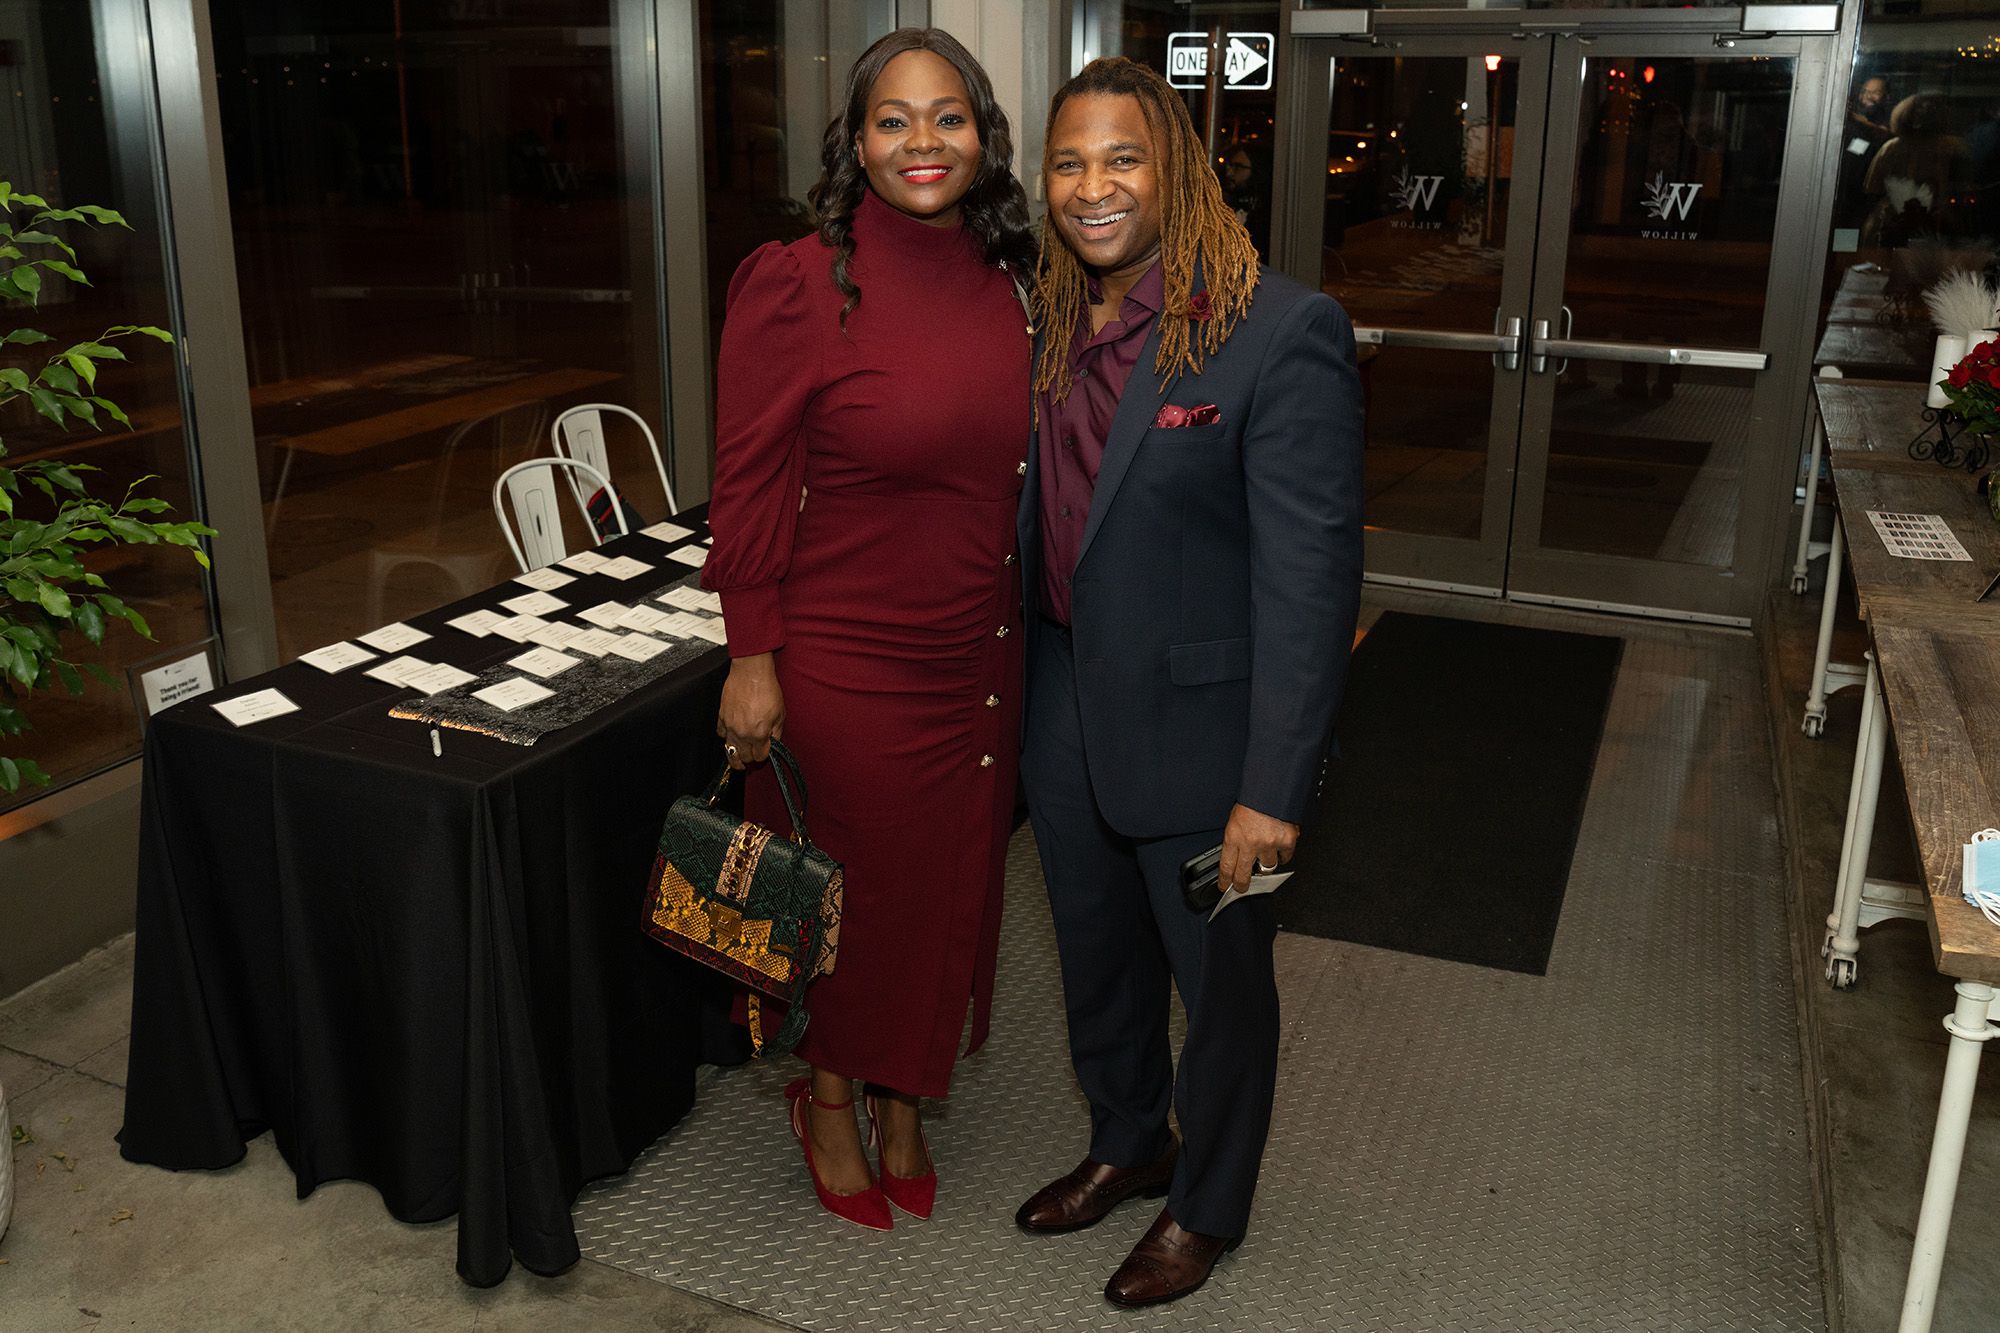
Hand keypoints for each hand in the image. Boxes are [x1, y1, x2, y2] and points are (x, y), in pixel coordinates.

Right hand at [717, 653, 783, 768]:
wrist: (751, 672)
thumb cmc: (767, 689)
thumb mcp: (780, 713)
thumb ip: (777, 732)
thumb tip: (774, 744)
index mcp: (758, 734)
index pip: (759, 756)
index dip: (764, 756)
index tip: (765, 753)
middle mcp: (742, 733)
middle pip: (743, 757)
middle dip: (749, 759)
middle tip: (752, 757)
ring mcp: (729, 725)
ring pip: (729, 750)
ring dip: (735, 755)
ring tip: (738, 761)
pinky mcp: (721, 716)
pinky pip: (720, 734)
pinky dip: (726, 737)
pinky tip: (731, 736)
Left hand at [1218, 803, 1298, 894]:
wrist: (1273, 787)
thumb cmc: (1253, 799)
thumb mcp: (1235, 818)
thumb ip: (1236, 838)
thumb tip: (1236, 855)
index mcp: (1234, 836)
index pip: (1226, 867)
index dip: (1225, 881)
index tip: (1225, 886)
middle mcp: (1250, 843)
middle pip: (1244, 875)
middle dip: (1242, 885)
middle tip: (1242, 887)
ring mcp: (1269, 844)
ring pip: (1267, 867)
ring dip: (1266, 864)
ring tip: (1264, 858)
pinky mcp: (1287, 841)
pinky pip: (1285, 856)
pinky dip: (1283, 854)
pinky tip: (1280, 849)